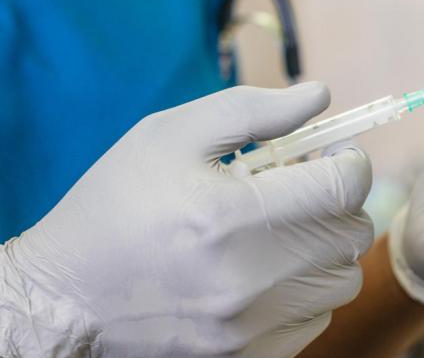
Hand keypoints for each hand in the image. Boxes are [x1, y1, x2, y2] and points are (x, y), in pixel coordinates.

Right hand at [0, 84, 373, 356]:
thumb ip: (253, 110)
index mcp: (230, 215)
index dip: (350, 162)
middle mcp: (249, 278)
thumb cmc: (118, 206)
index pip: (342, 187)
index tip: (334, 155)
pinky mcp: (249, 356)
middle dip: (337, 202)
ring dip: (326, 246)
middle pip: (351, 234)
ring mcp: (251, 326)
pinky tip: (269, 272)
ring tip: (284, 231)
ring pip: (342, 279)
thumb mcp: (170, 136)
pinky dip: (307, 290)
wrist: (67, 297)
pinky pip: (318, 318)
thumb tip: (319, 96)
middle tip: (304, 189)